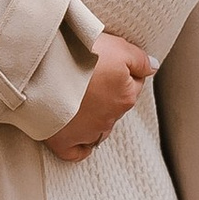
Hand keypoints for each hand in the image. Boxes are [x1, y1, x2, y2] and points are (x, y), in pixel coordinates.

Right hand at [44, 30, 155, 162]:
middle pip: (115, 105)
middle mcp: (110, 119)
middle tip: (88, 75)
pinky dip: (79, 146)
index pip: (134, 83)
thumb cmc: (81, 55)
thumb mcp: (118, 47)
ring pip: (98, 127)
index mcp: (125, 96)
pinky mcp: (63, 141)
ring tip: (77, 97)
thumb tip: (153, 68)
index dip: (122, 69)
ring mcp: (87, 132)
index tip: (106, 60)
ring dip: (93, 115)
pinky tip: (77, 137)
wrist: (44, 69)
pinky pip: (76, 151)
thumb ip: (140, 59)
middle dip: (106, 93)